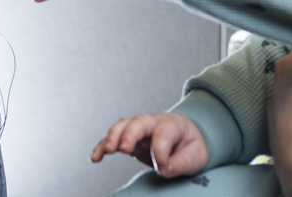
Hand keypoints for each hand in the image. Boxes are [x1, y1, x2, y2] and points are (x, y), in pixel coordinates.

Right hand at [90, 112, 207, 178]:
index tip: (165, 169)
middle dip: (128, 134)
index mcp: (172, 125)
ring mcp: (139, 129)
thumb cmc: (192, 145)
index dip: (161, 153)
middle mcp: (153, 122)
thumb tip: (164, 168)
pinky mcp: (129, 138)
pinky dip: (102, 147)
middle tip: (121, 149)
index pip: (163, 134)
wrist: (187, 136)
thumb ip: (182, 162)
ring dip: (111, 138)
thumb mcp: (196, 156)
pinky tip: (94, 157)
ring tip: (105, 152)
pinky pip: (113, 139)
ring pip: (122, 127)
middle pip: (137, 122)